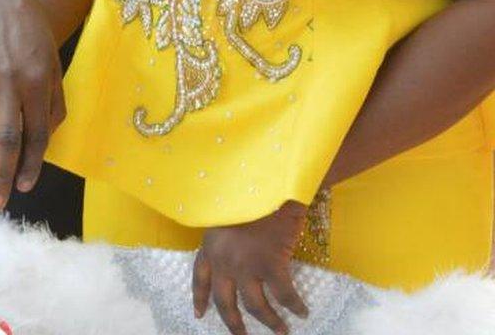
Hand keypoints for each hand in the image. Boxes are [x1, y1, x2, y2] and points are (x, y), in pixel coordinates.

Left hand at [193, 202, 308, 334]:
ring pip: (256, 307)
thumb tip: (232, 251)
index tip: (200, 314)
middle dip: (233, 323)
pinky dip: (295, 306)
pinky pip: (284, 295)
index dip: (200, 298)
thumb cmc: (244, 192)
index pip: (199, 277)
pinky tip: (302, 310)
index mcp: (210, 245)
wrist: (264, 181)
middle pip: (225, 302)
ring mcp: (245, 264)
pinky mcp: (270, 264)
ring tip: (281, 331)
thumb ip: (223, 235)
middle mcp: (223, 260)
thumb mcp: (223, 213)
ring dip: (270, 322)